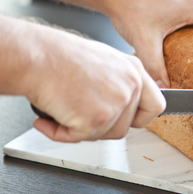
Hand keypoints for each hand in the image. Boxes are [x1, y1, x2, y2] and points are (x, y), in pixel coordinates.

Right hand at [27, 26, 165, 141]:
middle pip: (127, 126)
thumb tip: (118, 108)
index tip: (128, 121)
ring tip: (62, 110)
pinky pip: (79, 138)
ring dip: (81, 130)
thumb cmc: (58, 55)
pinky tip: (48, 118)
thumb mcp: (101, 62)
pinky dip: (59, 133)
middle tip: (80, 114)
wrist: (36, 56)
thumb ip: (117, 84)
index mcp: (134, 70)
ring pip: (106, 135)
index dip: (140, 118)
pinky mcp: (97, 119)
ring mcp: (115, 103)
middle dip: (102, 126)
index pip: (155, 105)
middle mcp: (130, 85)